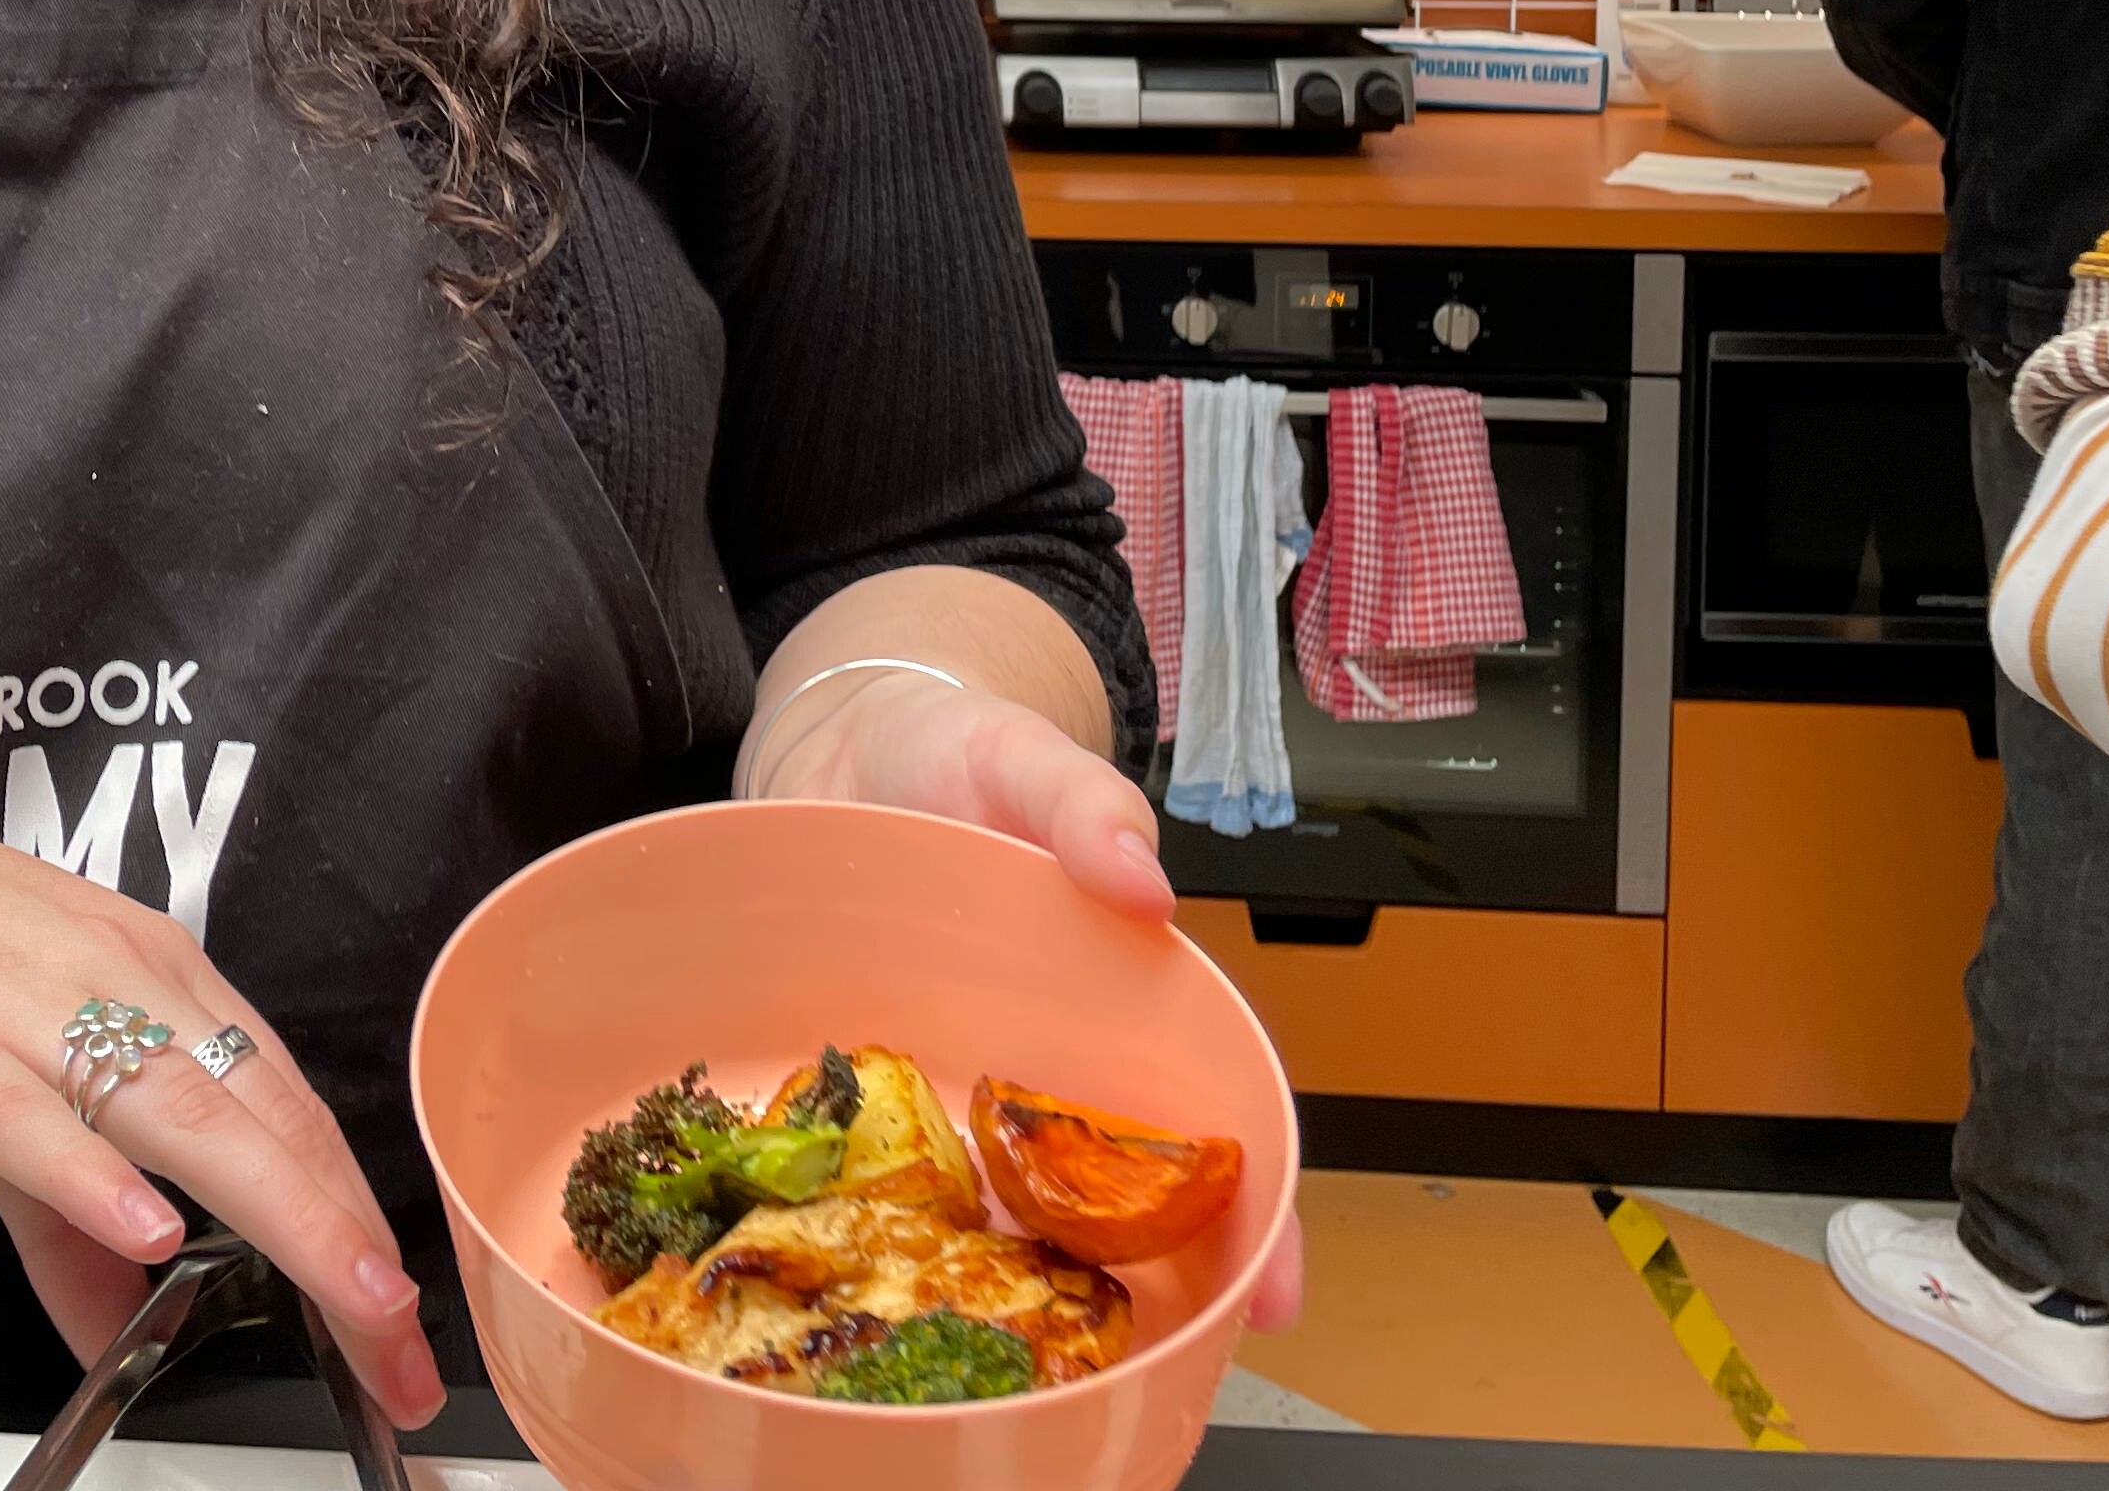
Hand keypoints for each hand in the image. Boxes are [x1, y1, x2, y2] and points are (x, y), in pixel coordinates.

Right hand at [0, 767, 445, 1423]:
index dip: (354, 1213)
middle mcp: (115, 975)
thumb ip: (65, 1217)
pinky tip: (146, 1231)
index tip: (403, 1314)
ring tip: (343, 1297)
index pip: (287, 1101)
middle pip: (259, 1114)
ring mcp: (25, 1003)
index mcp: (153, 973)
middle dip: (344, 1238)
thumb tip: (123, 1322)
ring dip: (276, 1211)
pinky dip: (91, 1173)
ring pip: (176, 1110)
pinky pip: (24, 1114)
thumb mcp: (7, 1082)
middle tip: (402, 1341)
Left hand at [751, 677, 1304, 1333]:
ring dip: (1012, 1282)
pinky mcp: (863, 1087)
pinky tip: (879, 1274)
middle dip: (1148, 1290)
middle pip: (1116, 1202)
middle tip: (1153, 1362)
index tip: (1276, 1294)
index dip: (1254, 1216)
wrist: (832, 747)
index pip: (1209, 1124)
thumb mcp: (1022, 755)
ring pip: (1001, 1209)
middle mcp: (1040, 1065)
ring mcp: (950, 1087)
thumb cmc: (948, 754)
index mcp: (1114, 1003)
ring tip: (1020, 1358)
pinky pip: (883, 1174)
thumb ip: (1082, 802)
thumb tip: (1146, 882)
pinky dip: (888, 1228)